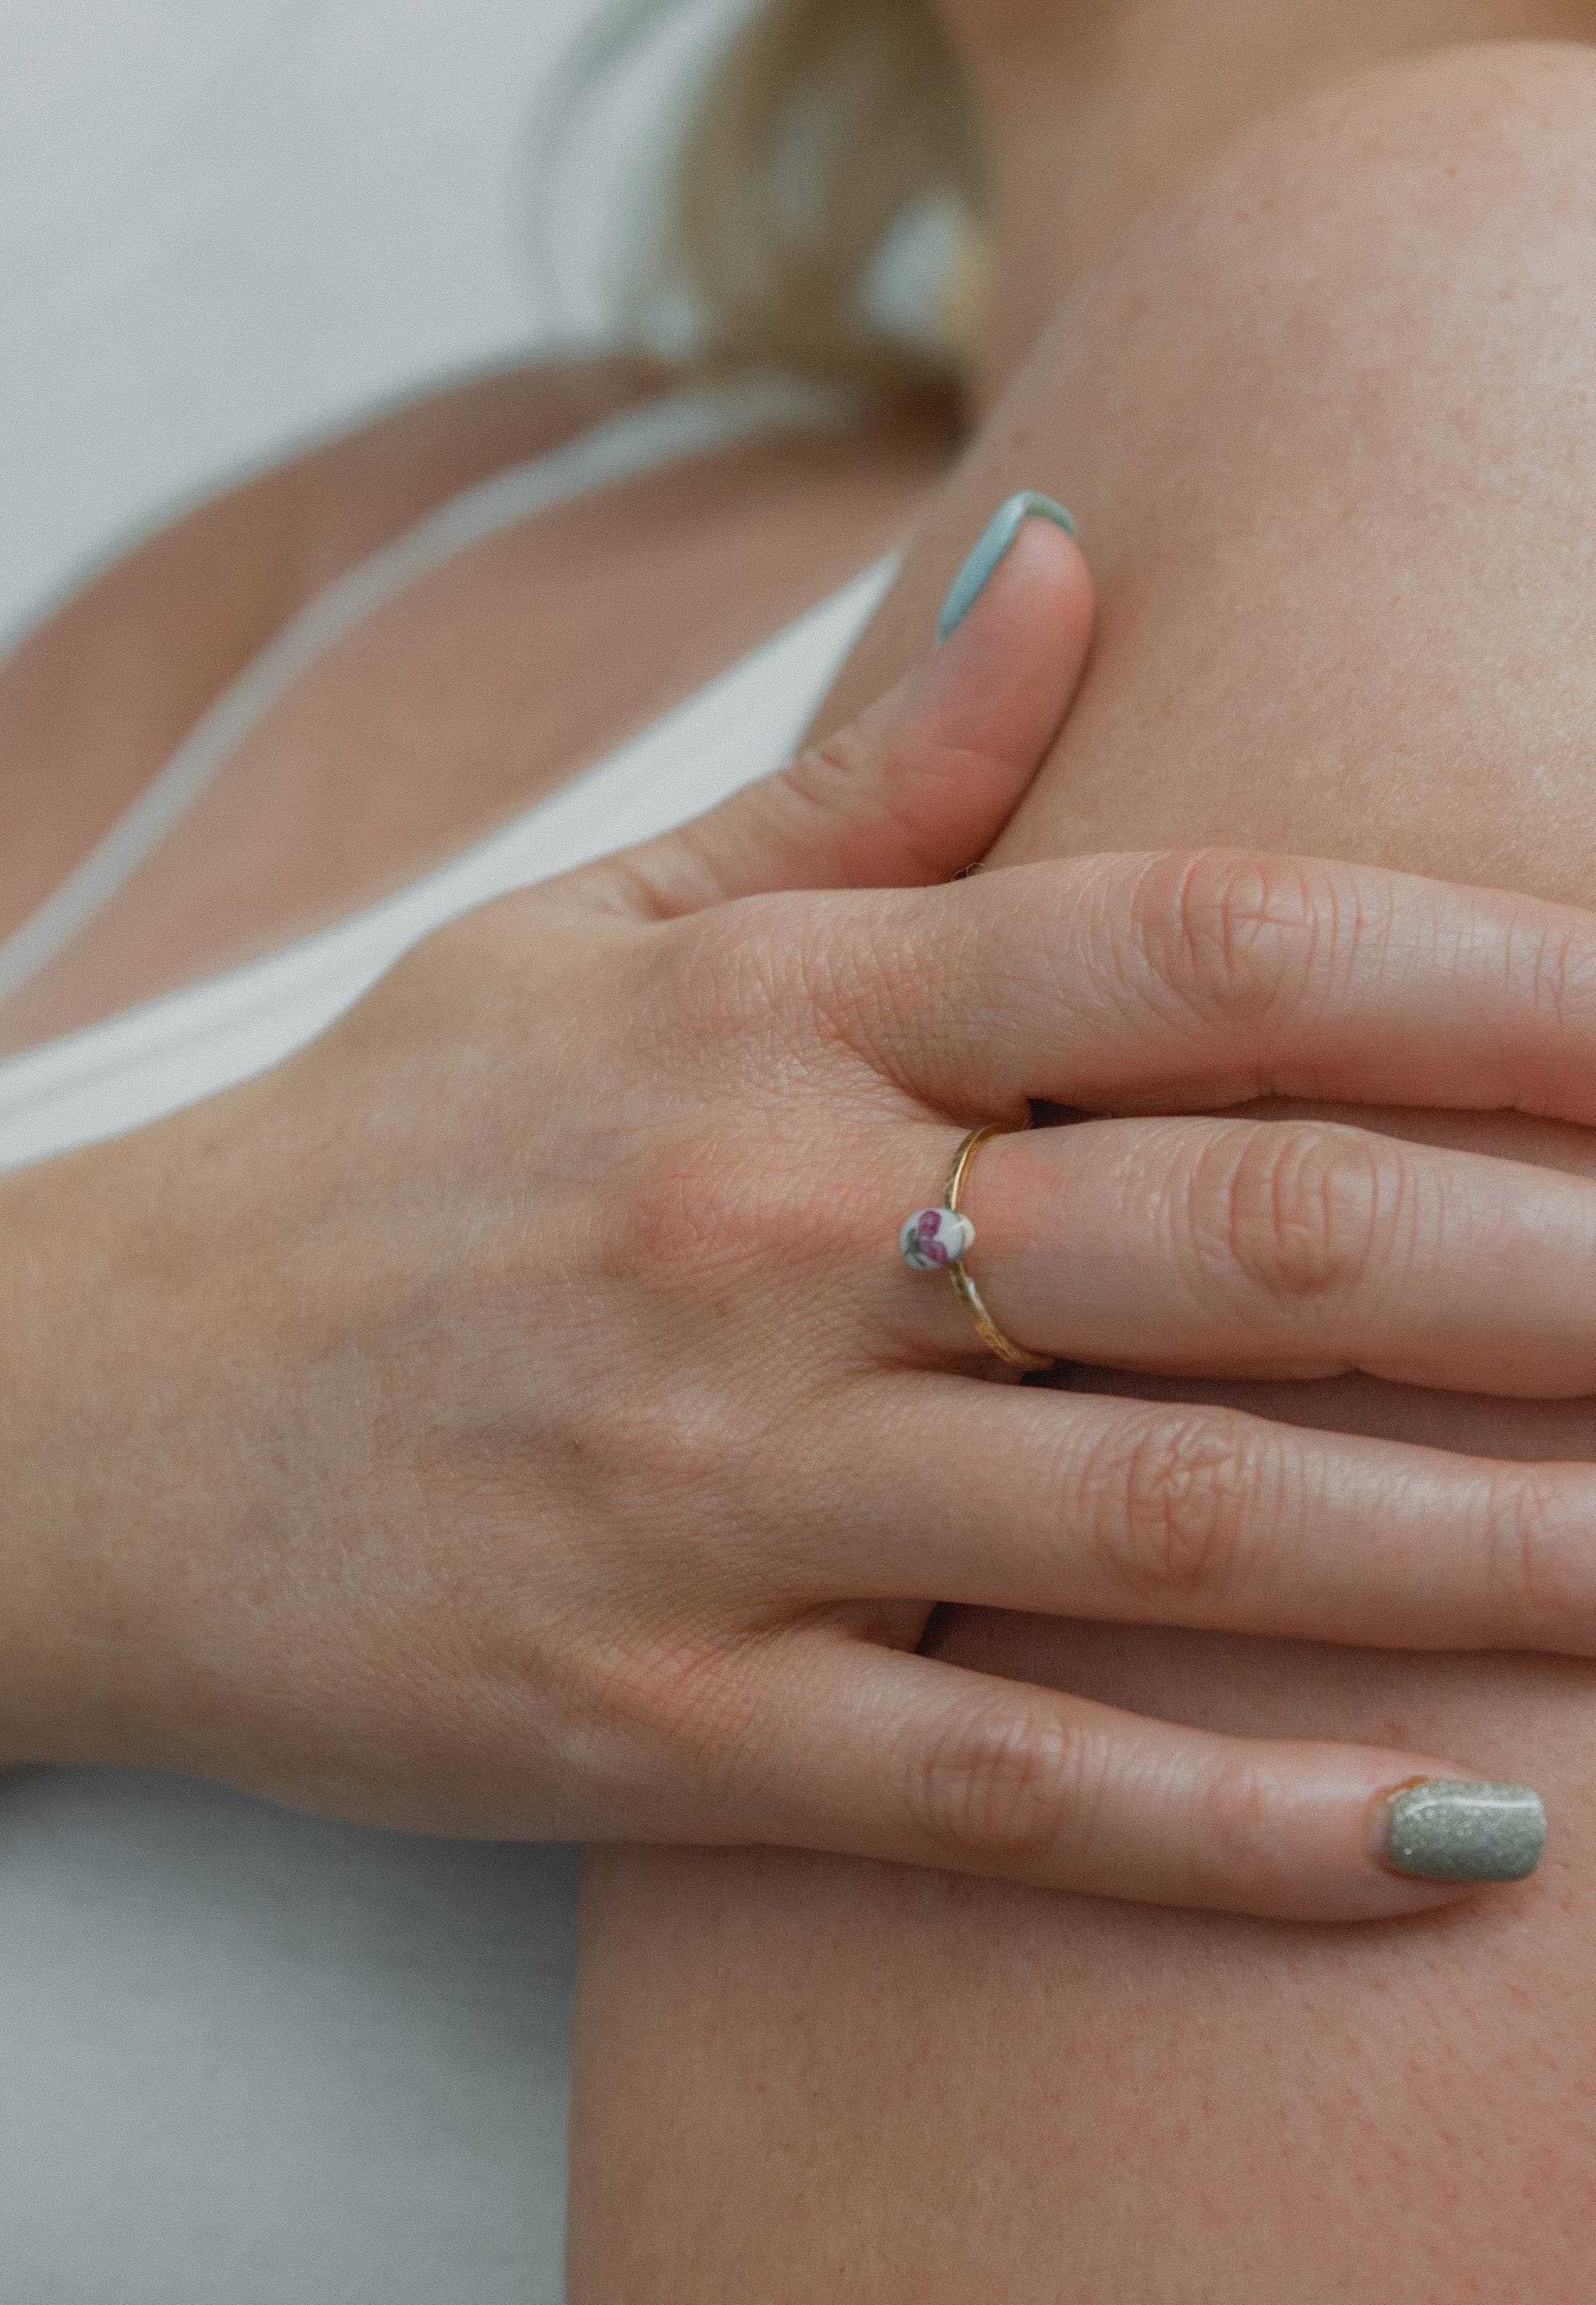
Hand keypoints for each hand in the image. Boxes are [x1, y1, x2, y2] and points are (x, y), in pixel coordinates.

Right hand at [8, 509, 1595, 1922]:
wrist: (82, 1418)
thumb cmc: (380, 1163)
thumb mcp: (591, 927)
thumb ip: (865, 781)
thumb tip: (1077, 554)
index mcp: (771, 1017)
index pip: (1189, 949)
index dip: (1484, 976)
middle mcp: (763, 1233)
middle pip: (1240, 1232)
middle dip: (1558, 1271)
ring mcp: (713, 1492)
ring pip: (1161, 1521)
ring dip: (1473, 1549)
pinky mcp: (657, 1729)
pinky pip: (996, 1782)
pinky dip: (1239, 1824)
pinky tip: (1452, 1835)